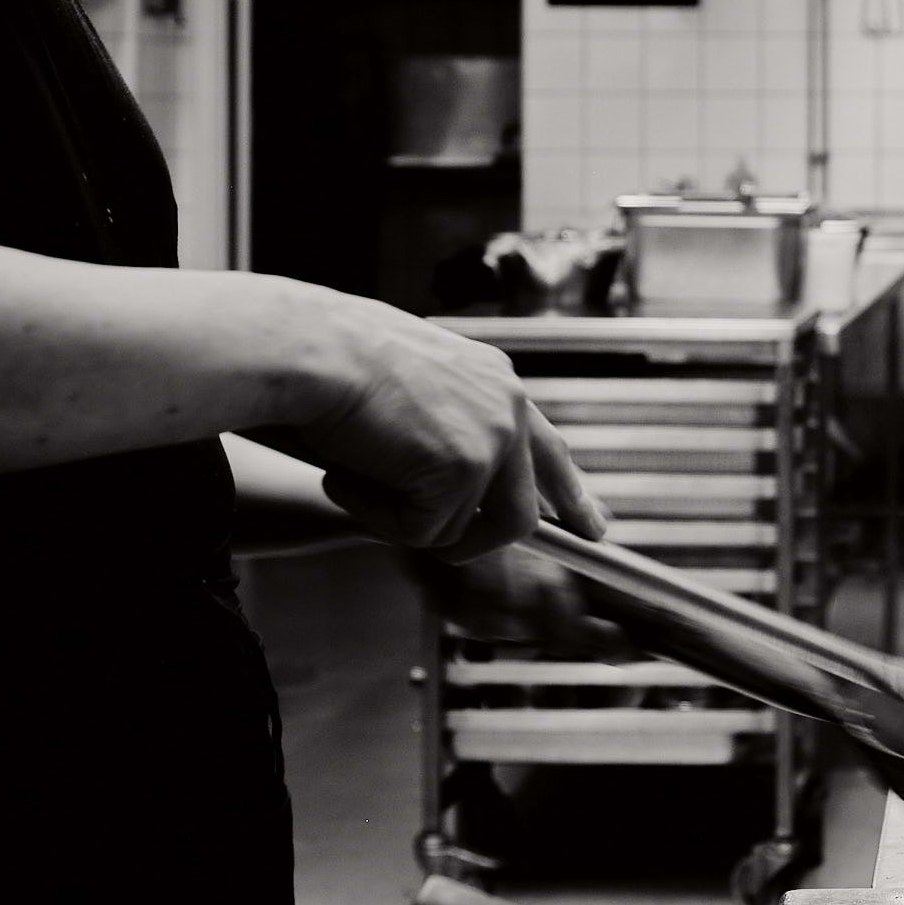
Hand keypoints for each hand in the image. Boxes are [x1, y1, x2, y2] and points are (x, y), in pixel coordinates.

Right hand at [258, 300, 607, 557]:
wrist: (309, 349)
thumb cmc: (332, 360)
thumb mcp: (408, 388)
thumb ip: (443, 431)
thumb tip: (445, 491)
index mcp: (495, 381)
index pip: (546, 448)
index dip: (569, 493)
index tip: (594, 525)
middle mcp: (507, 407)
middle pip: (523, 510)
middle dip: (488, 543)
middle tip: (453, 555)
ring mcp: (491, 442)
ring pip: (462, 530)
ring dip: (402, 518)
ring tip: (356, 475)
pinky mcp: (463, 472)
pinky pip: (421, 533)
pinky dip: (376, 516)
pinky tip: (347, 474)